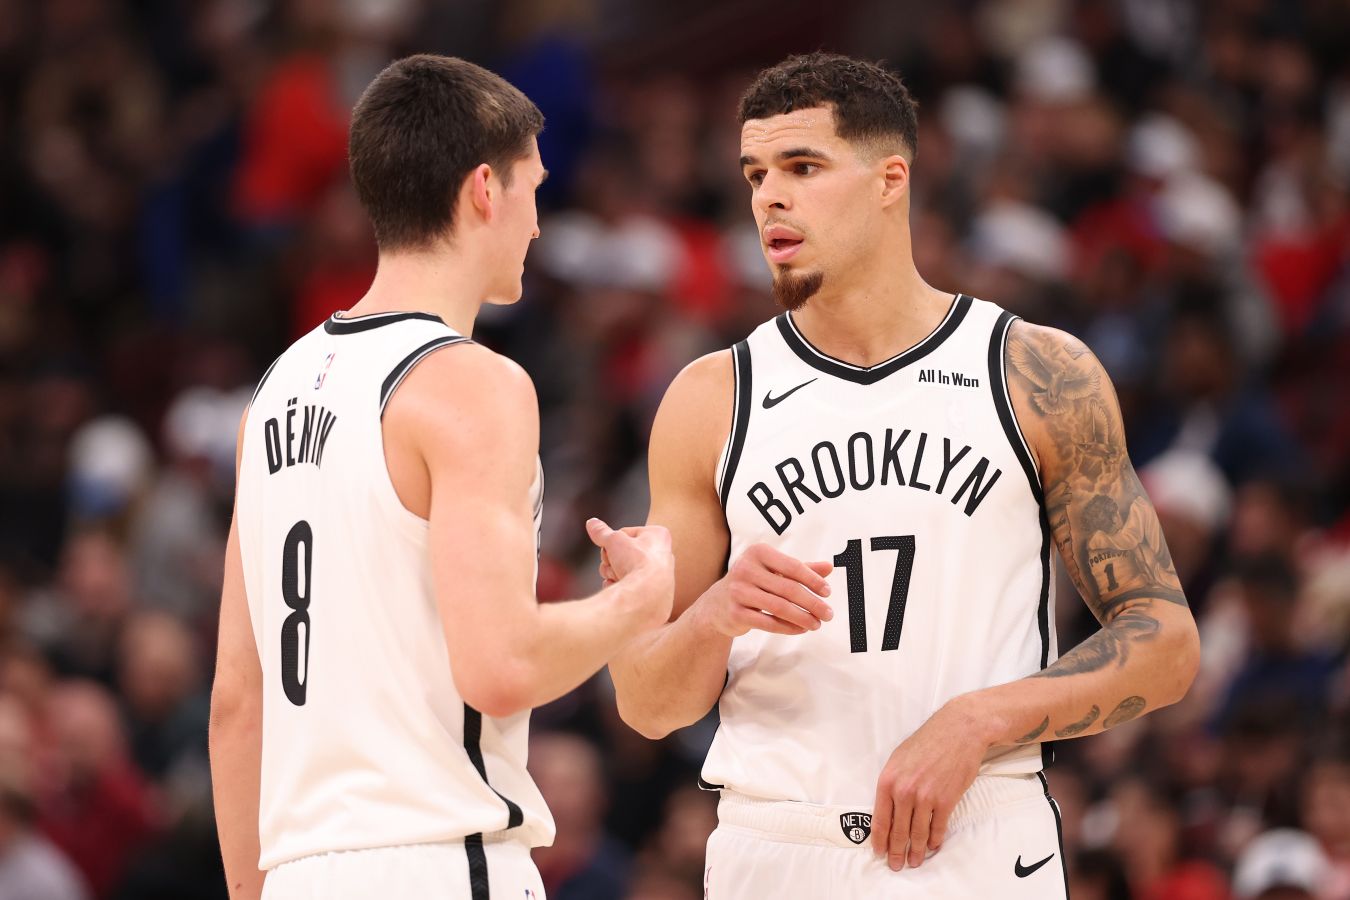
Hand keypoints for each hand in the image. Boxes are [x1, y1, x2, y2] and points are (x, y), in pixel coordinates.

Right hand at [586, 518, 674, 625]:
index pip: (625, 533)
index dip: (613, 541)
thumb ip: (601, 532)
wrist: (646, 596)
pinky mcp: (651, 596)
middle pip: (623, 554)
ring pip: (624, 570)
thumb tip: (592, 523)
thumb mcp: (614, 540)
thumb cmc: (638, 563)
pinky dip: (619, 587)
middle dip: (612, 560)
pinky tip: (619, 589)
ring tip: (618, 576)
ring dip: (613, 573)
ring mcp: (658, 577)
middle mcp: (663, 556)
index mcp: (659, 536)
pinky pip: (628, 587)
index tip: (612, 547)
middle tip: (613, 563)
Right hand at [697, 543, 832, 637]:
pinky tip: (800, 629)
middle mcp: (745, 569)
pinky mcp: (735, 613)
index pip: (793, 566)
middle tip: (828, 613)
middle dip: (812, 603)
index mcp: (758, 553)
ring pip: (779, 607)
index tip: (828, 592)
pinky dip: (788, 627)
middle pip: (788, 588)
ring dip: (803, 617)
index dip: (813, 580)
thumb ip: (801, 568)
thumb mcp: (774, 570)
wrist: (717, 604)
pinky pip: (768, 622)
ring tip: (817, 623)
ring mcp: (738, 591)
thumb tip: (829, 567)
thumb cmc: (752, 583)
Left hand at [871, 698, 988, 869]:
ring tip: (915, 861)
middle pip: (898, 831)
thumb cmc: (927, 742)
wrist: (958, 731)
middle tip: (896, 865)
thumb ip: (891, 784)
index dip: (879, 840)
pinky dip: (936, 840)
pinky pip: (938, 828)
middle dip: (896, 851)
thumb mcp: (898, 759)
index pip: (880, 819)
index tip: (879, 852)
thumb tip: (887, 809)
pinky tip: (933, 846)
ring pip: (918, 833)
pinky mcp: (946, 801)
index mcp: (888, 781)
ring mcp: (926, 798)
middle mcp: (905, 792)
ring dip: (917, 851)